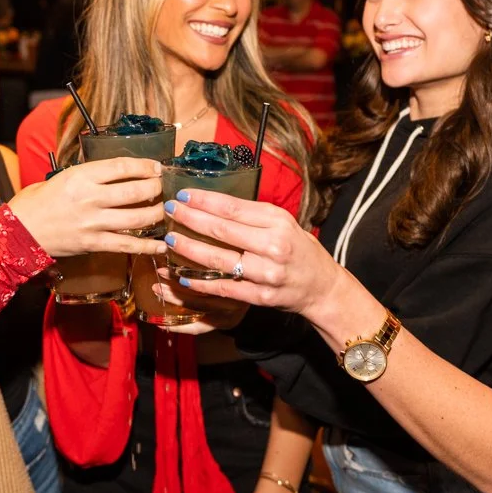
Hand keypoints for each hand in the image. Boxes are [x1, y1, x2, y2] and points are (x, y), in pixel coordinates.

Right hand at [7, 157, 164, 258]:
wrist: (18, 232)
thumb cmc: (37, 203)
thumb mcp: (61, 177)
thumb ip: (87, 175)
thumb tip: (115, 172)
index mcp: (81, 176)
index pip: (122, 167)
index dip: (144, 166)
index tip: (156, 166)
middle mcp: (90, 198)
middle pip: (135, 191)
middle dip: (155, 187)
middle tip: (164, 186)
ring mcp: (93, 223)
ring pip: (137, 217)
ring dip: (157, 213)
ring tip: (166, 209)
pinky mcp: (93, 243)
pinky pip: (127, 244)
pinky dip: (147, 245)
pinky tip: (161, 244)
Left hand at [163, 190, 352, 330]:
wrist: (322, 287)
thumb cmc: (299, 250)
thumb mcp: (284, 223)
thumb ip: (253, 216)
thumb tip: (213, 203)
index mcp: (278, 222)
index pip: (233, 208)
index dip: (204, 201)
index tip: (183, 195)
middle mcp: (273, 246)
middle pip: (222, 230)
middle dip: (190, 219)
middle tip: (169, 211)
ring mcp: (267, 273)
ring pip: (219, 260)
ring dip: (189, 250)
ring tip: (170, 240)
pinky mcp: (261, 297)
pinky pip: (224, 288)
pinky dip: (201, 282)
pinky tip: (183, 275)